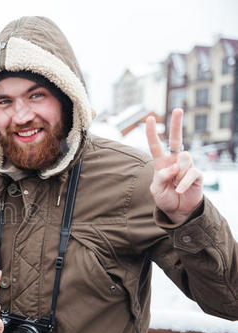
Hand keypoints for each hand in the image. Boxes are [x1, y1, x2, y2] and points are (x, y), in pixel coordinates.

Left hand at [146, 109, 202, 223]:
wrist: (178, 211)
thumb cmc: (165, 198)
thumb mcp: (156, 190)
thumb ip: (160, 177)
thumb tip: (172, 167)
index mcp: (162, 163)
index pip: (156, 145)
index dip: (151, 133)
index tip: (148, 119)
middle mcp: (175, 161)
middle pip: (177, 139)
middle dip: (177, 124)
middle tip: (178, 109)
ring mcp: (187, 166)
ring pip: (183, 159)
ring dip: (177, 174)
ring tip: (175, 185)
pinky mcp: (197, 174)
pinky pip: (191, 173)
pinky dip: (184, 183)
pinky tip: (180, 190)